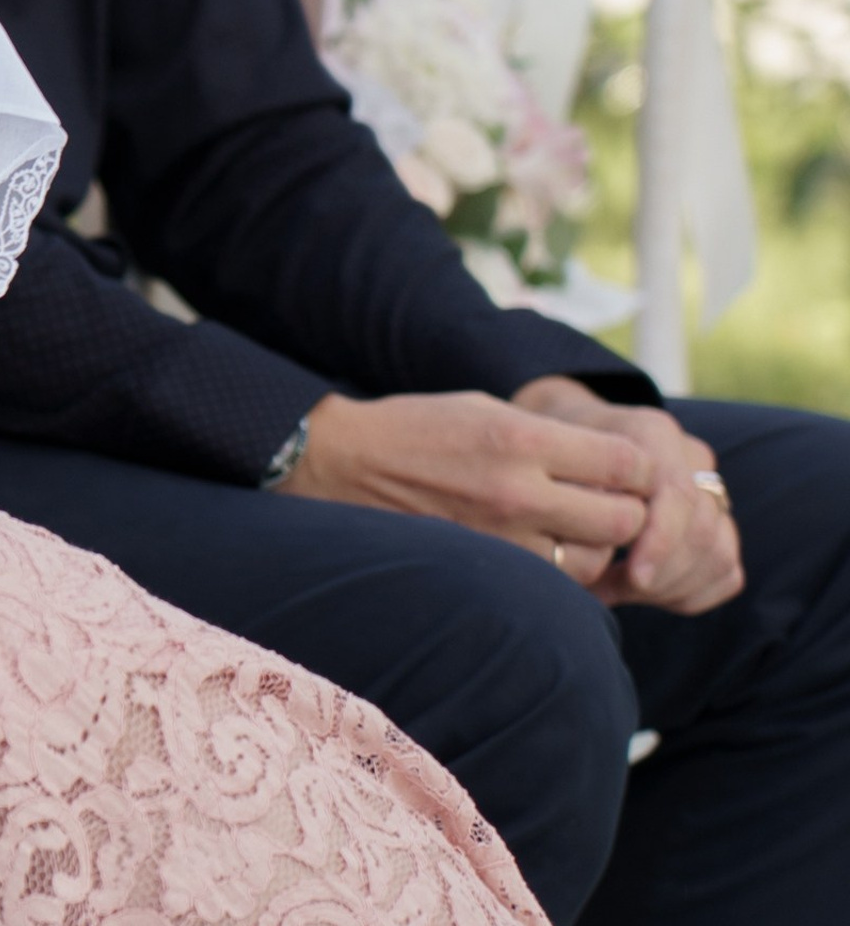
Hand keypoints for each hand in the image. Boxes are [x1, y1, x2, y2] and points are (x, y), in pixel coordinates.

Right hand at [278, 389, 653, 580]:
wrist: (345, 463)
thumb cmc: (421, 427)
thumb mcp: (487, 408)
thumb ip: (553, 438)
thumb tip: (619, 467)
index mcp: (520, 438)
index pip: (624, 463)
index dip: (643, 468)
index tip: (635, 469)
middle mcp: (518, 492)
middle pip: (623, 518)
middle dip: (631, 510)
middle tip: (616, 502)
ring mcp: (504, 538)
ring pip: (597, 560)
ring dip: (600, 546)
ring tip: (581, 528)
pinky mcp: (490, 568)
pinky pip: (557, 582)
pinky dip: (566, 570)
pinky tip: (551, 549)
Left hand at [512, 377, 743, 613]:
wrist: (572, 435)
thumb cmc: (554, 451)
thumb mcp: (550, 457)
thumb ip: (576, 492)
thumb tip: (591, 552)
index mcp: (653, 431)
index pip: (678, 493)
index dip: (660, 542)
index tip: (632, 577)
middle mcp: (691, 457)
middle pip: (702, 531)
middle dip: (662, 573)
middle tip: (611, 590)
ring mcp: (711, 491)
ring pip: (719, 555)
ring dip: (672, 587)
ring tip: (618, 591)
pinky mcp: (720, 524)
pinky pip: (726, 573)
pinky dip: (690, 593)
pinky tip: (645, 594)